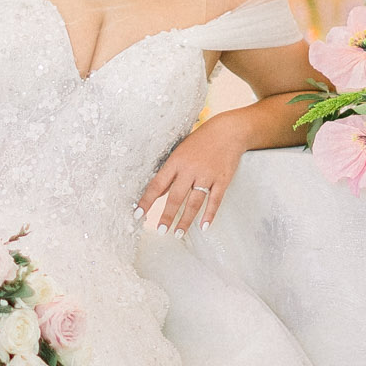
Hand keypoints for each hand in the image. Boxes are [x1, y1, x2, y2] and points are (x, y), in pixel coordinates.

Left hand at [138, 112, 249, 235]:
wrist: (228, 131)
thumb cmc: (200, 142)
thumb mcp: (180, 152)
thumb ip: (170, 173)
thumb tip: (158, 194)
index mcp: (176, 161)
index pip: (157, 184)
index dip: (146, 201)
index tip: (137, 215)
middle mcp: (190, 169)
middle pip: (175, 197)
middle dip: (166, 216)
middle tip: (160, 231)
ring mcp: (207, 175)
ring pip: (194, 202)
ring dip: (185, 220)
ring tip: (178, 234)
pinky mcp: (222, 180)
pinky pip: (215, 200)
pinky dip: (209, 214)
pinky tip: (204, 226)